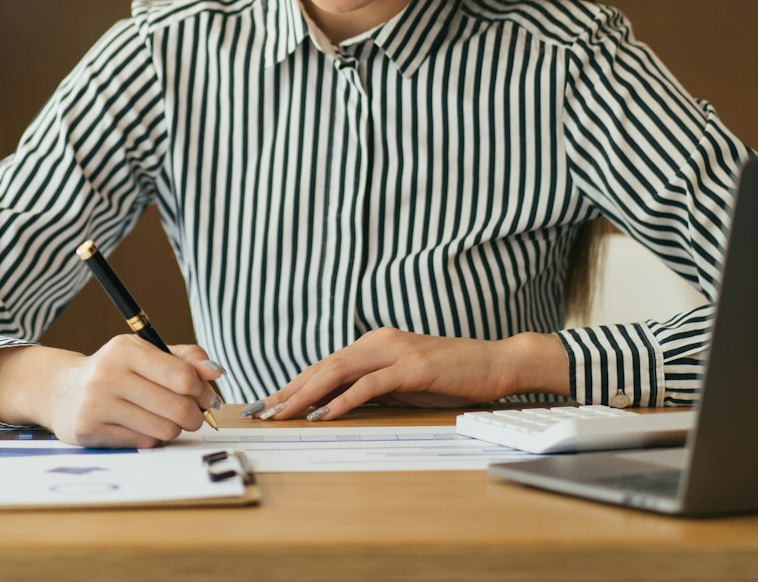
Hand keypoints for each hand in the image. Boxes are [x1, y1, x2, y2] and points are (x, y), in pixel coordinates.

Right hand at [42, 336, 224, 446]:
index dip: (203, 391)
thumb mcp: (146, 354)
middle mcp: (109, 375)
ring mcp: (97, 405)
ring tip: (166, 419)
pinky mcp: (91, 431)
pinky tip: (142, 427)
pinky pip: (144, 443)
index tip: (207, 397)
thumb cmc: (115, 371)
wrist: (62, 391)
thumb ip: (185, 359)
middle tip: (193, 415)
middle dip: (194, 415)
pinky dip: (152, 439)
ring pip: (164, 430)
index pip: (182, 376)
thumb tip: (216, 372)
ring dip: (173, 428)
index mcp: (126, 349)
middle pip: (178, 407)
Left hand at [247, 328, 554, 421]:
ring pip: (338, 371)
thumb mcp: (404, 383)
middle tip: (262, 410)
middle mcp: (379, 342)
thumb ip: (373, 388)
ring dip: (306, 394)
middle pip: (323, 366)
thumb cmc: (451, 376)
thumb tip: (338, 406)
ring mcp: (394, 352)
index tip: (268, 402)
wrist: (495, 363)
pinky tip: (325, 414)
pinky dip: (343, 400)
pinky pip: (369, 385)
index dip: (293, 383)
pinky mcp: (412, 367)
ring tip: (283, 413)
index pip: (324, 364)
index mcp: (374, 343)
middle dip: (289, 390)